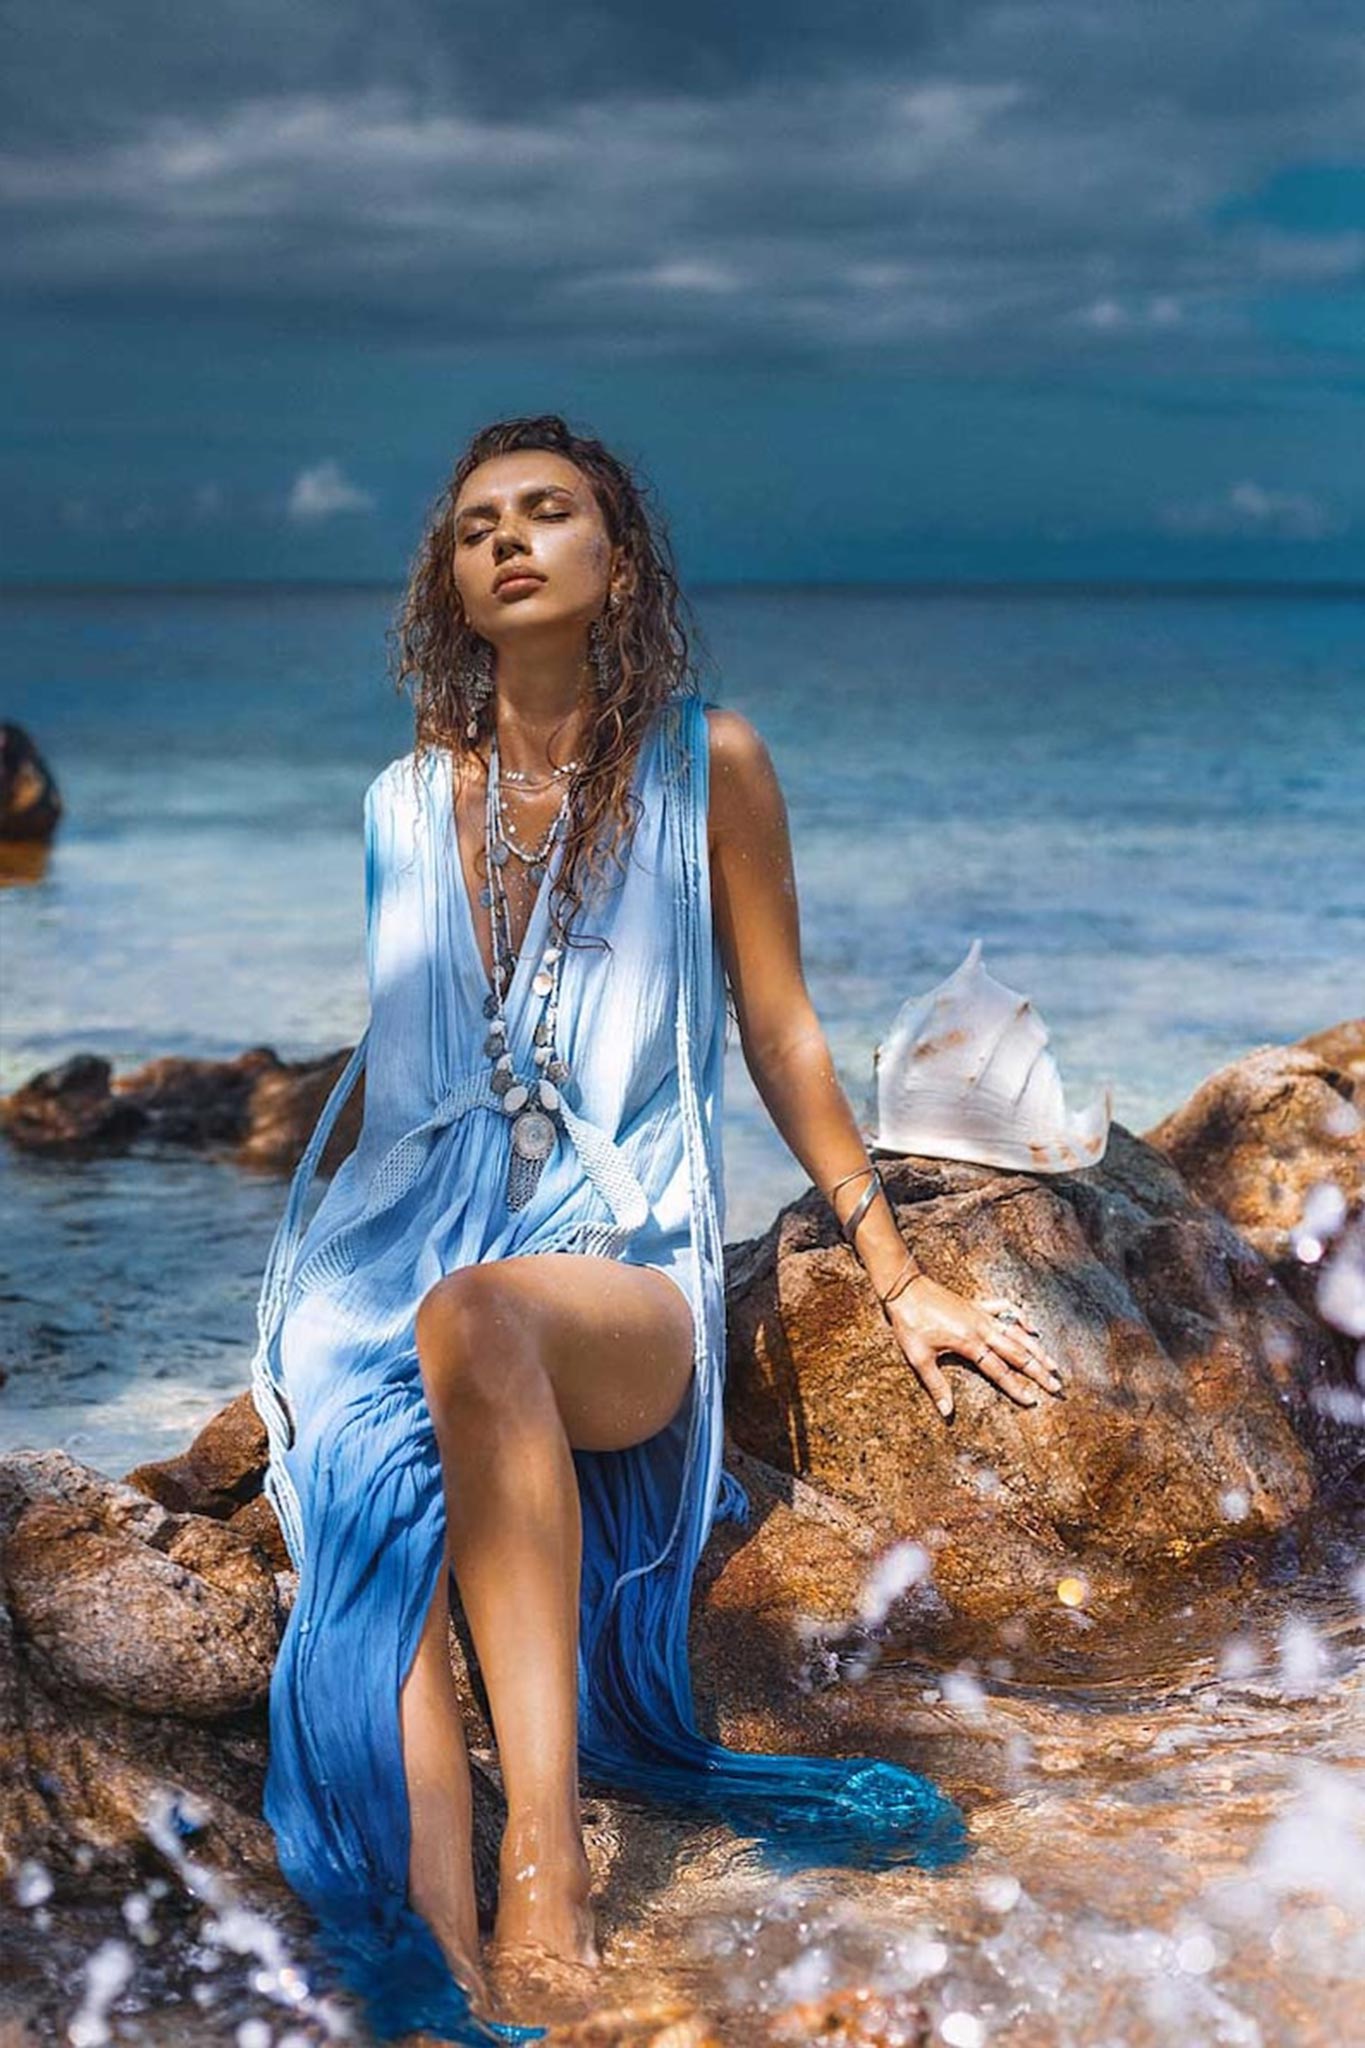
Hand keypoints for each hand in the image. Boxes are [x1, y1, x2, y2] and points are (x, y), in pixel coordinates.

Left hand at [883, 1275, 1065, 1420]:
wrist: (905, 1289)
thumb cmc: (910, 1324)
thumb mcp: (919, 1358)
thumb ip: (936, 1385)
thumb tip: (946, 1412)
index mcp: (969, 1344)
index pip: (999, 1371)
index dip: (1016, 1388)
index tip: (1032, 1401)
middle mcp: (982, 1329)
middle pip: (1017, 1353)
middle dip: (1038, 1371)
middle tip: (1057, 1386)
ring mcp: (981, 1315)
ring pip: (1017, 1333)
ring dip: (1037, 1349)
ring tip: (1053, 1364)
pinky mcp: (977, 1305)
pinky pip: (1005, 1309)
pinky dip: (1020, 1317)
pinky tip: (1031, 1327)